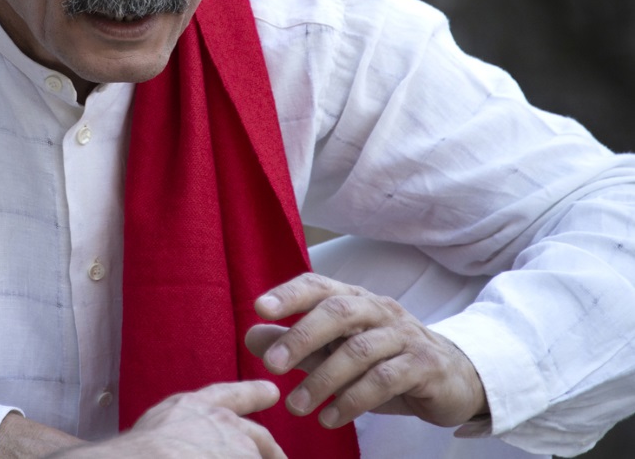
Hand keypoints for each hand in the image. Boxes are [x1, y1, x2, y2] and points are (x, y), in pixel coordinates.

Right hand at [50, 381, 286, 458]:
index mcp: (195, 407)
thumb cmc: (137, 451)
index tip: (271, 391)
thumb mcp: (156, 426)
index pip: (230, 396)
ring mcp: (239, 447)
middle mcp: (223, 423)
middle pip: (257, 435)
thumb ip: (174, 428)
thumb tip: (160, 445)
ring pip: (257, 458)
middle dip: (270, 449)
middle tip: (279, 458)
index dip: (253, 393)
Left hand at [244, 272, 487, 429]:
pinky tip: (331, 419)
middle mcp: (379, 310)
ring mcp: (405, 336)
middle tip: (271, 365)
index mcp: (355, 300)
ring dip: (323, 380)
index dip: (289, 294)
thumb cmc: (385, 361)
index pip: (319, 286)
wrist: (454, 378)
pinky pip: (384, 380)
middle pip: (338, 312)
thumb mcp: (338, 351)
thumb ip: (297, 344)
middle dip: (301, 337)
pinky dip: (353, 401)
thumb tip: (252, 337)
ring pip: (359, 351)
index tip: (259, 308)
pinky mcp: (425, 365)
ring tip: (296, 407)